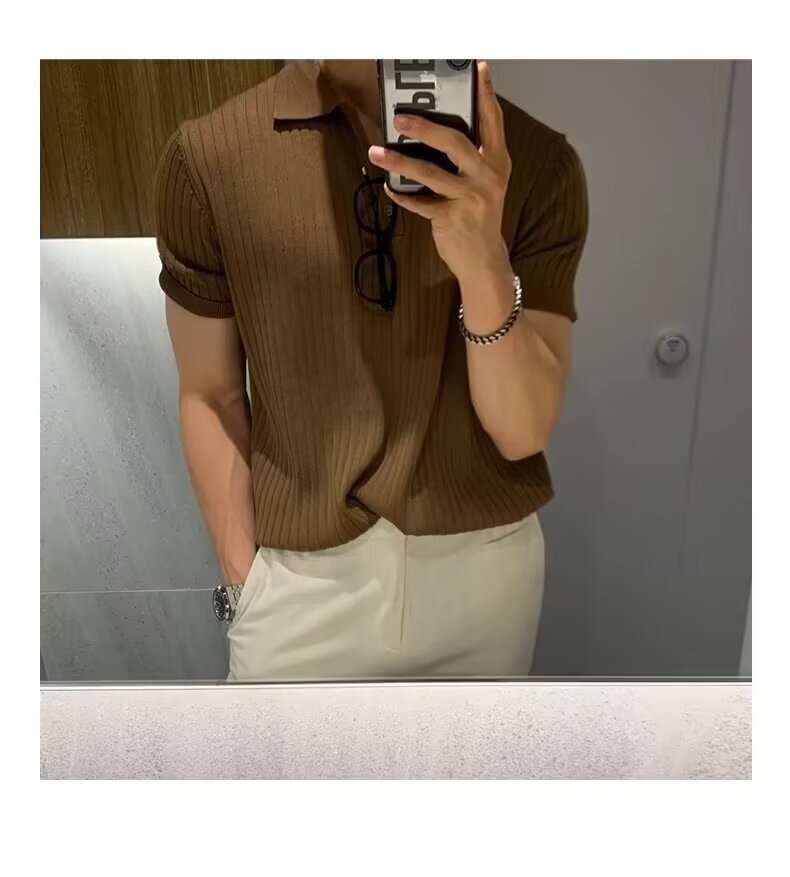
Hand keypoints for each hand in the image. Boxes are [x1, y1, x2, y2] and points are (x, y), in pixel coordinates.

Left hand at [368, 61, 512, 286]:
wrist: (484, 260)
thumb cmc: (480, 216)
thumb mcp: (486, 183)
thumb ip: (472, 158)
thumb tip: (436, 131)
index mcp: (497, 162)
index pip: (493, 122)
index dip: (486, 95)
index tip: (478, 69)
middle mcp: (486, 177)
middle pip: (454, 142)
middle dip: (425, 126)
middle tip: (400, 117)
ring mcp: (469, 198)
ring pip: (429, 173)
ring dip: (399, 161)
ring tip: (377, 152)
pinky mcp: (450, 218)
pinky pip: (419, 202)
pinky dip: (401, 195)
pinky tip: (389, 187)